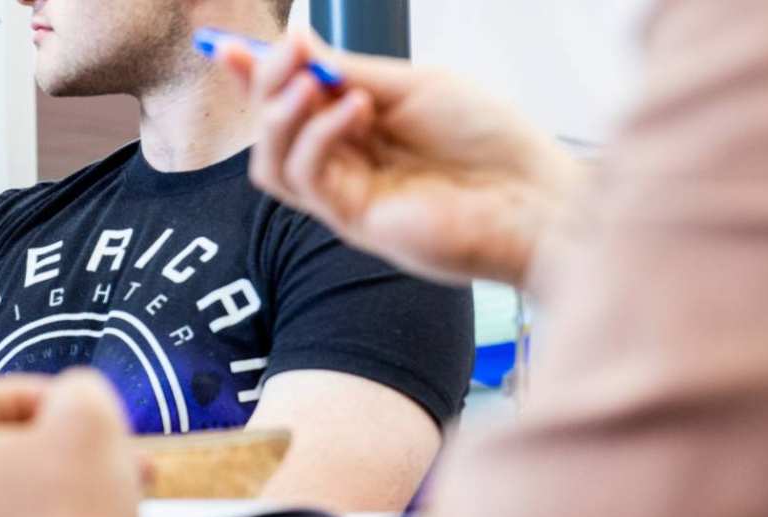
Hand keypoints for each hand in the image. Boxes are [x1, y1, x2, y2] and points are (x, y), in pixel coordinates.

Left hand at [0, 370, 150, 516]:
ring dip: (55, 486)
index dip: (34, 392)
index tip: (70, 405)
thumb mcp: (88, 413)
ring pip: (6, 499)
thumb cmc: (77, 511)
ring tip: (109, 487)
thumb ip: (74, 385)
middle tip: (100, 448)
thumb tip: (69, 393)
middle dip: (56, 446)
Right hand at [215, 30, 586, 285]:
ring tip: (309, 82)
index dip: (254, 78)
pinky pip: (310, 180)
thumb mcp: (415, 86)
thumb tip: (297, 41)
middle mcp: (344, 163)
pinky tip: (353, 110)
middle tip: (285, 51)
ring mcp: (346, 197)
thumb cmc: (491, 140)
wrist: (537, 196)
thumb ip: (352, 73)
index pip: (289, 103)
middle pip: (270, 130)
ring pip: (273, 163)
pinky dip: (319, 137)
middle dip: (265, 85)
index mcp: (356, 128)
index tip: (230, 47)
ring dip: (280, 116)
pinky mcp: (355, 223)